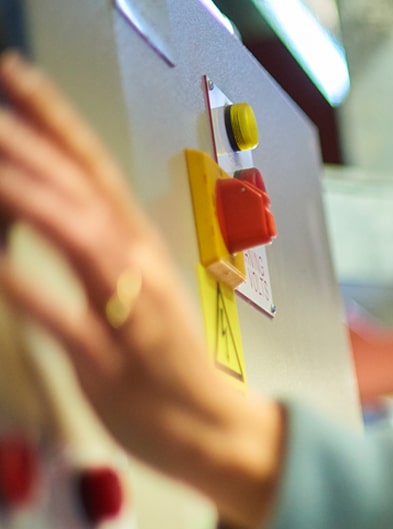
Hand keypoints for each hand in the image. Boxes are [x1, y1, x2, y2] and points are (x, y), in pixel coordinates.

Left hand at [0, 51, 282, 528]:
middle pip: (82, 193)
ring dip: (31, 200)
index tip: (14, 74)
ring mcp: (134, 312)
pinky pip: (69, 320)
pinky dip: (29, 290)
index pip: (92, 167)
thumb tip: (33, 210)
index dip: (54, 118)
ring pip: (82, 241)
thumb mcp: (124, 297)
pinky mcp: (119, 361)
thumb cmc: (166, 370)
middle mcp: (141, 268)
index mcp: (140, 248)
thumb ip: (85, 253)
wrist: (216, 433)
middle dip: (30, 147)